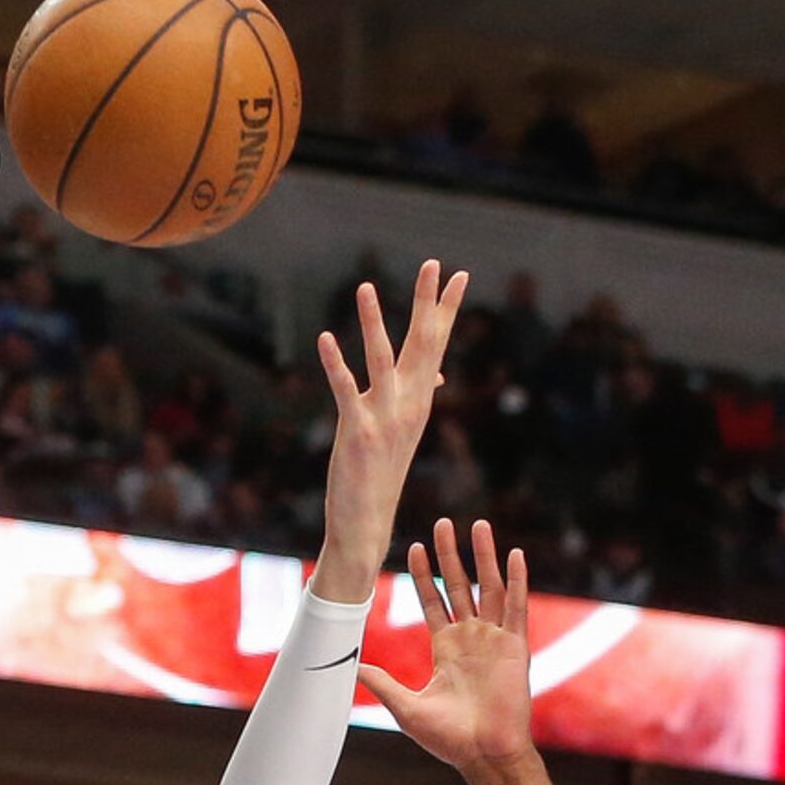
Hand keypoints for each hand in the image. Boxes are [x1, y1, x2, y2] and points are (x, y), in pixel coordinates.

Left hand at [313, 261, 467, 601]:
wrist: (368, 521)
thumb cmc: (380, 473)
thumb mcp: (402, 428)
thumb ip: (416, 394)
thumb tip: (437, 374)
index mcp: (419, 401)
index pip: (437, 346)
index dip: (446, 310)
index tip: (458, 274)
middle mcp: (409, 405)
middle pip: (422, 345)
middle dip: (427, 303)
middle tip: (433, 263)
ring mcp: (384, 418)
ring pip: (382, 360)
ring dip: (375, 322)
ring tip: (366, 287)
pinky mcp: (357, 432)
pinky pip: (345, 391)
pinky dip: (335, 364)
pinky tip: (326, 338)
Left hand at [360, 519, 533, 775]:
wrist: (483, 754)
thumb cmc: (448, 739)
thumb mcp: (406, 707)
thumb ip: (382, 683)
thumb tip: (351, 669)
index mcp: (446, 649)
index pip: (433, 601)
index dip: (424, 576)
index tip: (414, 548)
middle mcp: (471, 639)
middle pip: (460, 586)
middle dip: (450, 555)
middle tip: (442, 523)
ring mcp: (494, 640)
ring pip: (489, 588)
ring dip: (484, 557)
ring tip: (479, 525)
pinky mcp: (515, 648)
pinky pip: (516, 608)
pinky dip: (516, 581)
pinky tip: (513, 555)